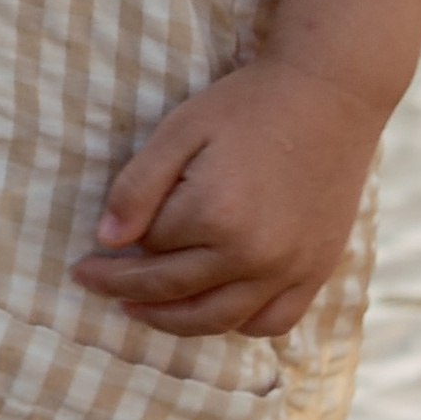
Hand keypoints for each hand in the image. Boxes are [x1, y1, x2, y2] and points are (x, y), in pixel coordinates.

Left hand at [70, 56, 384, 338]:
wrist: (329, 94)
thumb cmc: (248, 105)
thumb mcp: (180, 129)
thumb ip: (138, 187)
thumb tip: (107, 241)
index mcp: (214, 214)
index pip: (150, 246)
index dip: (122, 242)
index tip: (94, 248)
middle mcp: (251, 253)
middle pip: (172, 289)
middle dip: (124, 288)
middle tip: (91, 283)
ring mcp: (287, 268)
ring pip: (216, 319)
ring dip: (169, 321)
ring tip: (138, 310)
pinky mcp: (315, 271)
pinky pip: (271, 322)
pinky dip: (238, 325)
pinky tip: (214, 310)